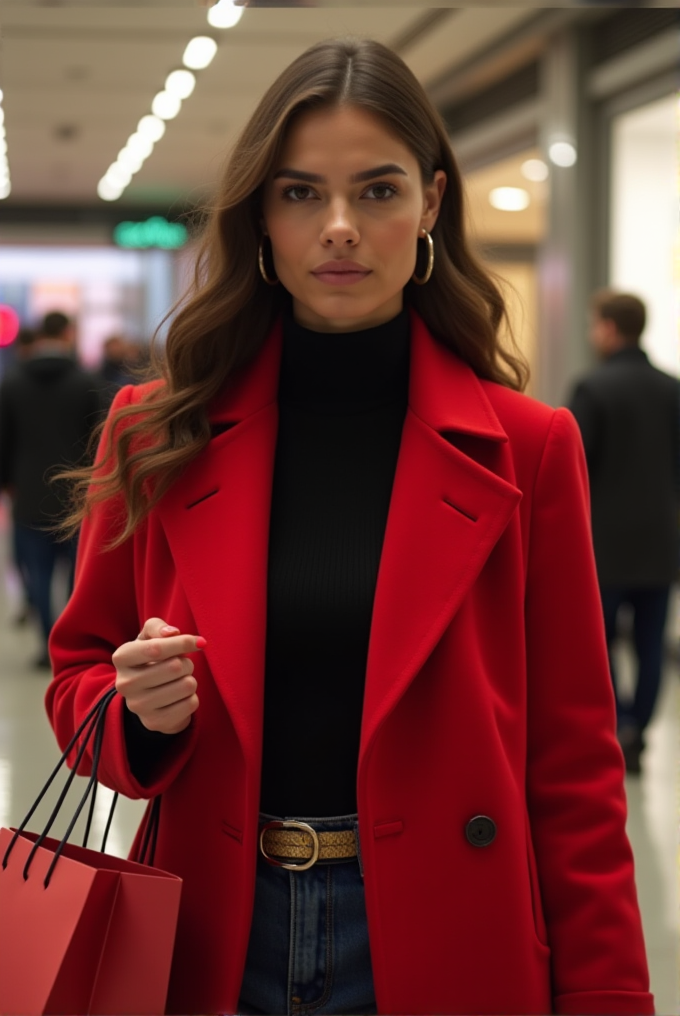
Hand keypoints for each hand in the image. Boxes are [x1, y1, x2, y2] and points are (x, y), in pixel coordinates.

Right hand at [112, 617, 204, 734]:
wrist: (146, 696)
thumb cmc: (151, 659)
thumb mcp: (148, 638)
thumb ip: (157, 627)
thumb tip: (172, 633)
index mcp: (122, 657)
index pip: (157, 648)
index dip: (183, 642)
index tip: (199, 642)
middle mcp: (125, 684)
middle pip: (175, 667)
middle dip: (187, 663)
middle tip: (181, 666)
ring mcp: (139, 706)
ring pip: (186, 685)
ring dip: (190, 680)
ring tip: (179, 681)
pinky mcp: (155, 723)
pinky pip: (191, 704)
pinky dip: (192, 698)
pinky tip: (179, 697)